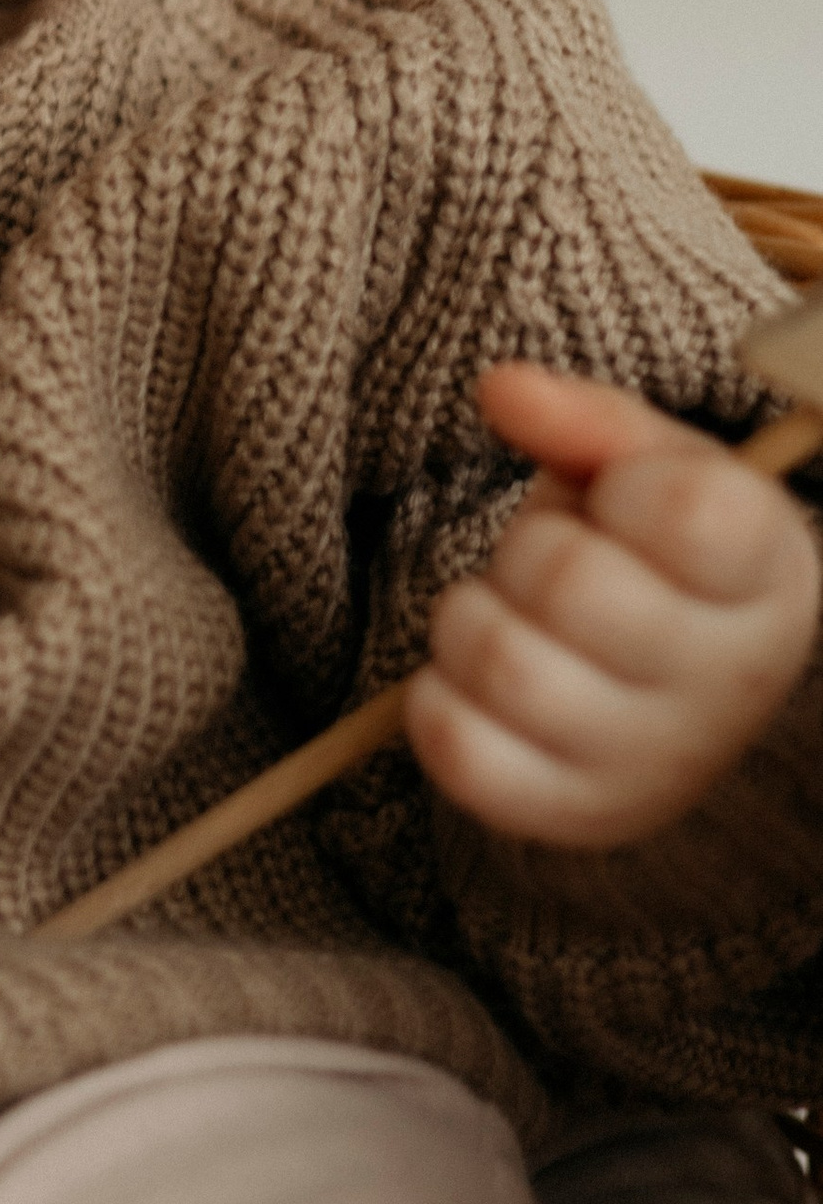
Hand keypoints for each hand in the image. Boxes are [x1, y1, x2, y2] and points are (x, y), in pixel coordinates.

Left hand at [407, 360, 821, 851]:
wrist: (681, 704)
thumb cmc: (663, 561)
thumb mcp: (654, 469)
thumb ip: (588, 417)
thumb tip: (500, 389)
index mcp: (765, 578)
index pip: (684, 509)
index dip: (627, 485)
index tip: (634, 503)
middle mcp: (724, 683)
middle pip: (564, 577)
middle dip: (529, 547)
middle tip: (558, 562)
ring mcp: (650, 762)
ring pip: (497, 657)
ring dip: (473, 615)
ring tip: (517, 617)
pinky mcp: (569, 814)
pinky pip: (454, 744)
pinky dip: (439, 696)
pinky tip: (485, 682)